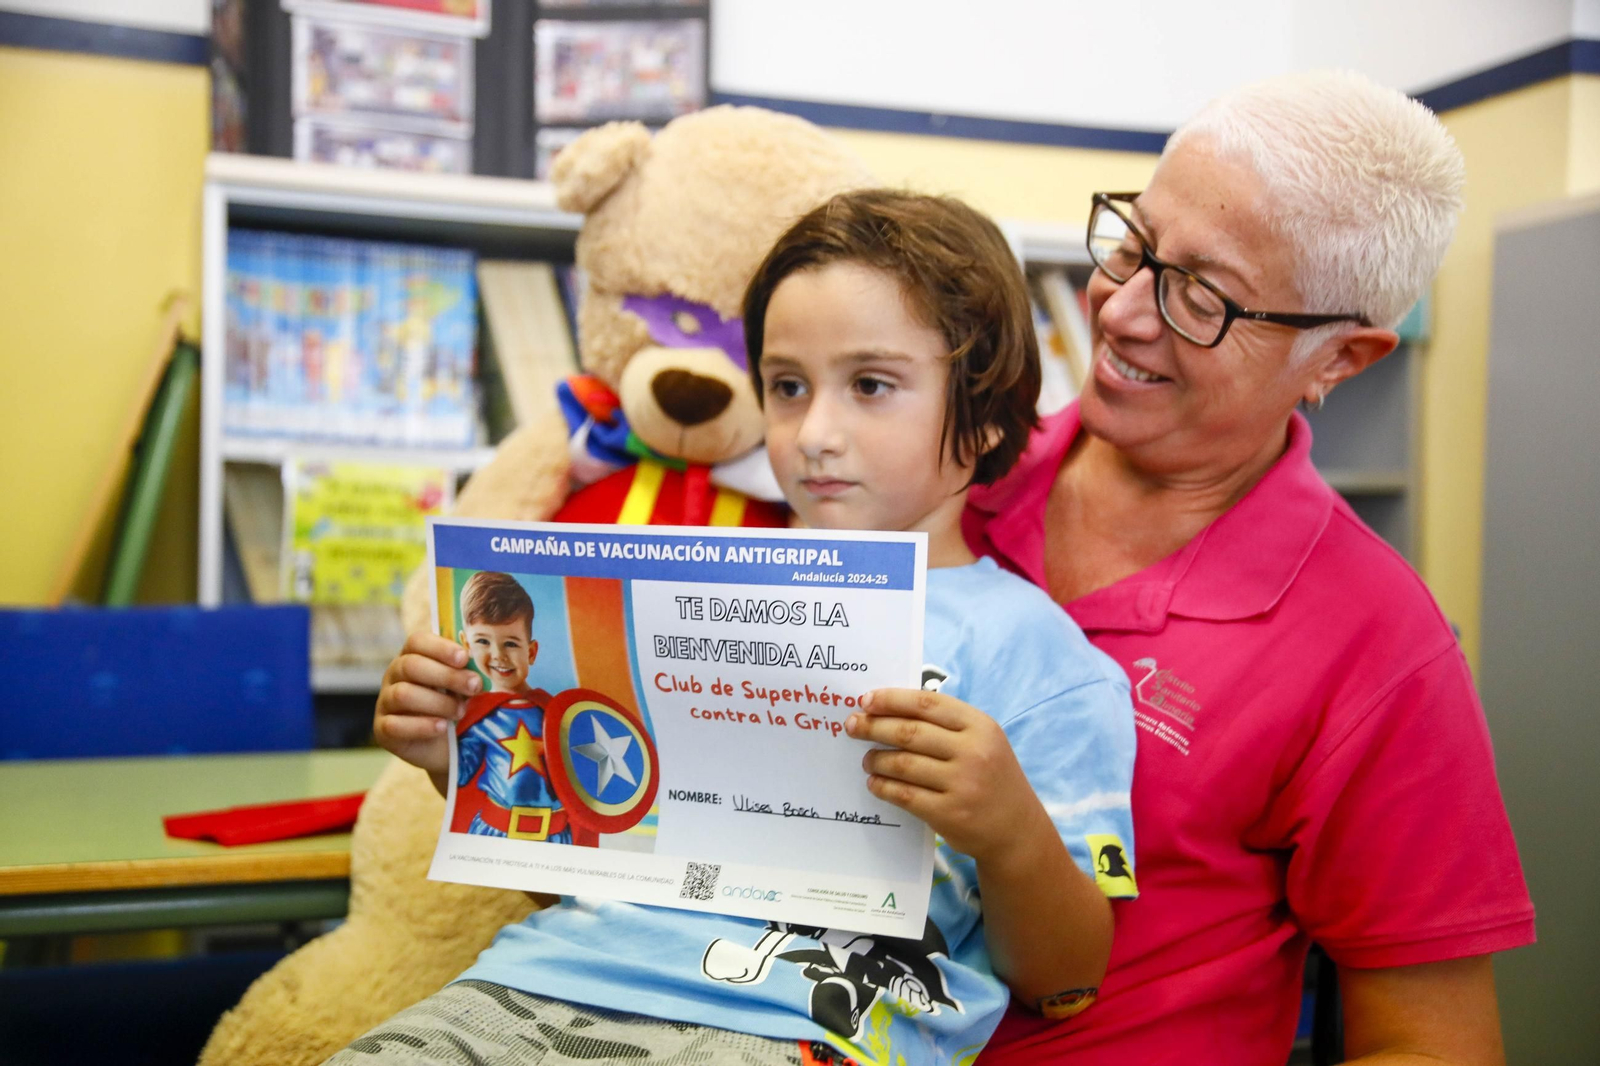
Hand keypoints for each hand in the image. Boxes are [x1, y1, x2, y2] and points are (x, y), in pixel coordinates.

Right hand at [373, 632, 481, 776]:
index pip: (417, 641)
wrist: (448, 746)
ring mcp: (385, 702)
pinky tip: (442, 727)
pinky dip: (422, 726)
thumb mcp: (463, 686)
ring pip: (403, 694)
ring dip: (438, 703)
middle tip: (474, 686)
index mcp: (412, 657)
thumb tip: (478, 666)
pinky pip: (395, 725)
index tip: (464, 658)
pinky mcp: (382, 729)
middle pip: (411, 666)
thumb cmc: (456, 706)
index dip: (440, 648)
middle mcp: (394, 676)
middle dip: (446, 675)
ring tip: (461, 712)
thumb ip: (466, 673)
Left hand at [845, 688, 1047, 863]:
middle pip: (909, 732)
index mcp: (980, 726)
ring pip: (903, 764)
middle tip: (853, 726)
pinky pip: (905, 795)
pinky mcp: (949, 813)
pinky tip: (874, 783)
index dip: (892, 700)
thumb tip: (890, 709)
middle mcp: (973, 752)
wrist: (1016, 829)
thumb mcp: (983, 741)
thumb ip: (946, 724)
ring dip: (876, 759)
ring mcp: (962, 784)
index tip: (866, 700)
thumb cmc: (991, 777)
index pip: (927, 703)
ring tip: (866, 759)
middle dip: (874, 726)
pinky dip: (883, 787)